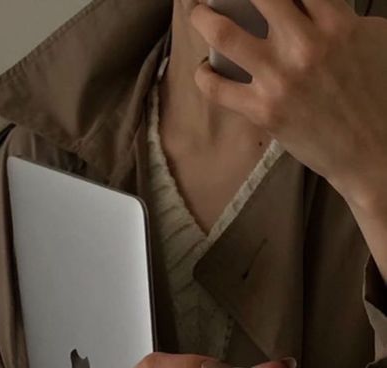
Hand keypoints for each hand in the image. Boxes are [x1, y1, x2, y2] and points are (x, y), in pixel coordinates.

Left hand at [191, 0, 386, 208]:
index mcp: (335, 22)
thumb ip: (339, 14)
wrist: (371, 152)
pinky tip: (204, 68)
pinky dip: (203, 75)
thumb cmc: (376, 94)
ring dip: (203, 18)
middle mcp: (304, 45)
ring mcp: (280, 79)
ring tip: (198, 14)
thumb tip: (313, 4)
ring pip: (224, 34)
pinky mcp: (264, 111)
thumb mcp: (371, 39)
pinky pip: (217, 88)